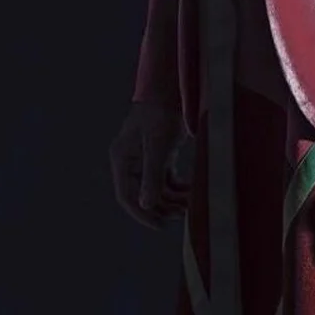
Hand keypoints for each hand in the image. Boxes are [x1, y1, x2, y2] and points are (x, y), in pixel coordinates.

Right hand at [109, 101, 192, 229]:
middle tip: (181, 216)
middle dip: (162, 207)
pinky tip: (192, 193)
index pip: (127, 196)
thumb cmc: (158, 114)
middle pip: (144, 194)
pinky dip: (179, 187)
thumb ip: (151, 176)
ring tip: (189, 207)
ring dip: (173, 199)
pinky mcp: (161, 154)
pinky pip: (168, 179)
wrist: (170, 89)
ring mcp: (146, 159)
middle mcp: (132, 162)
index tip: (159, 225)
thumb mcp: (156, 147)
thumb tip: (146, 205)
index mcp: (122, 160)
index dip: (141, 213)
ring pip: (158, 188)